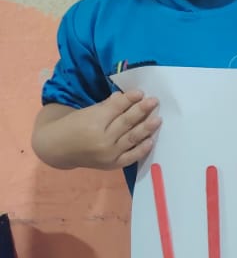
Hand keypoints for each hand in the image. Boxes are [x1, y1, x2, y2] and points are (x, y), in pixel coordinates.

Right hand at [44, 91, 161, 169]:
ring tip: (158, 119)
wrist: (58, 149)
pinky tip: (151, 140)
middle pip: (126, 122)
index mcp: (93, 122)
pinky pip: (131, 157)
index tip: (141, 92)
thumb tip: (125, 96)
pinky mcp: (112, 164)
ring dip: (146, 128)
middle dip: (141, 110)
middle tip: (154, 101)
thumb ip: (107, 106)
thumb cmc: (73, 126)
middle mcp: (102, 139)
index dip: (129, 99)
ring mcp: (108, 154)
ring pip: (131, 138)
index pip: (116, 108)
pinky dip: (142, 149)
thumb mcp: (86, 112)